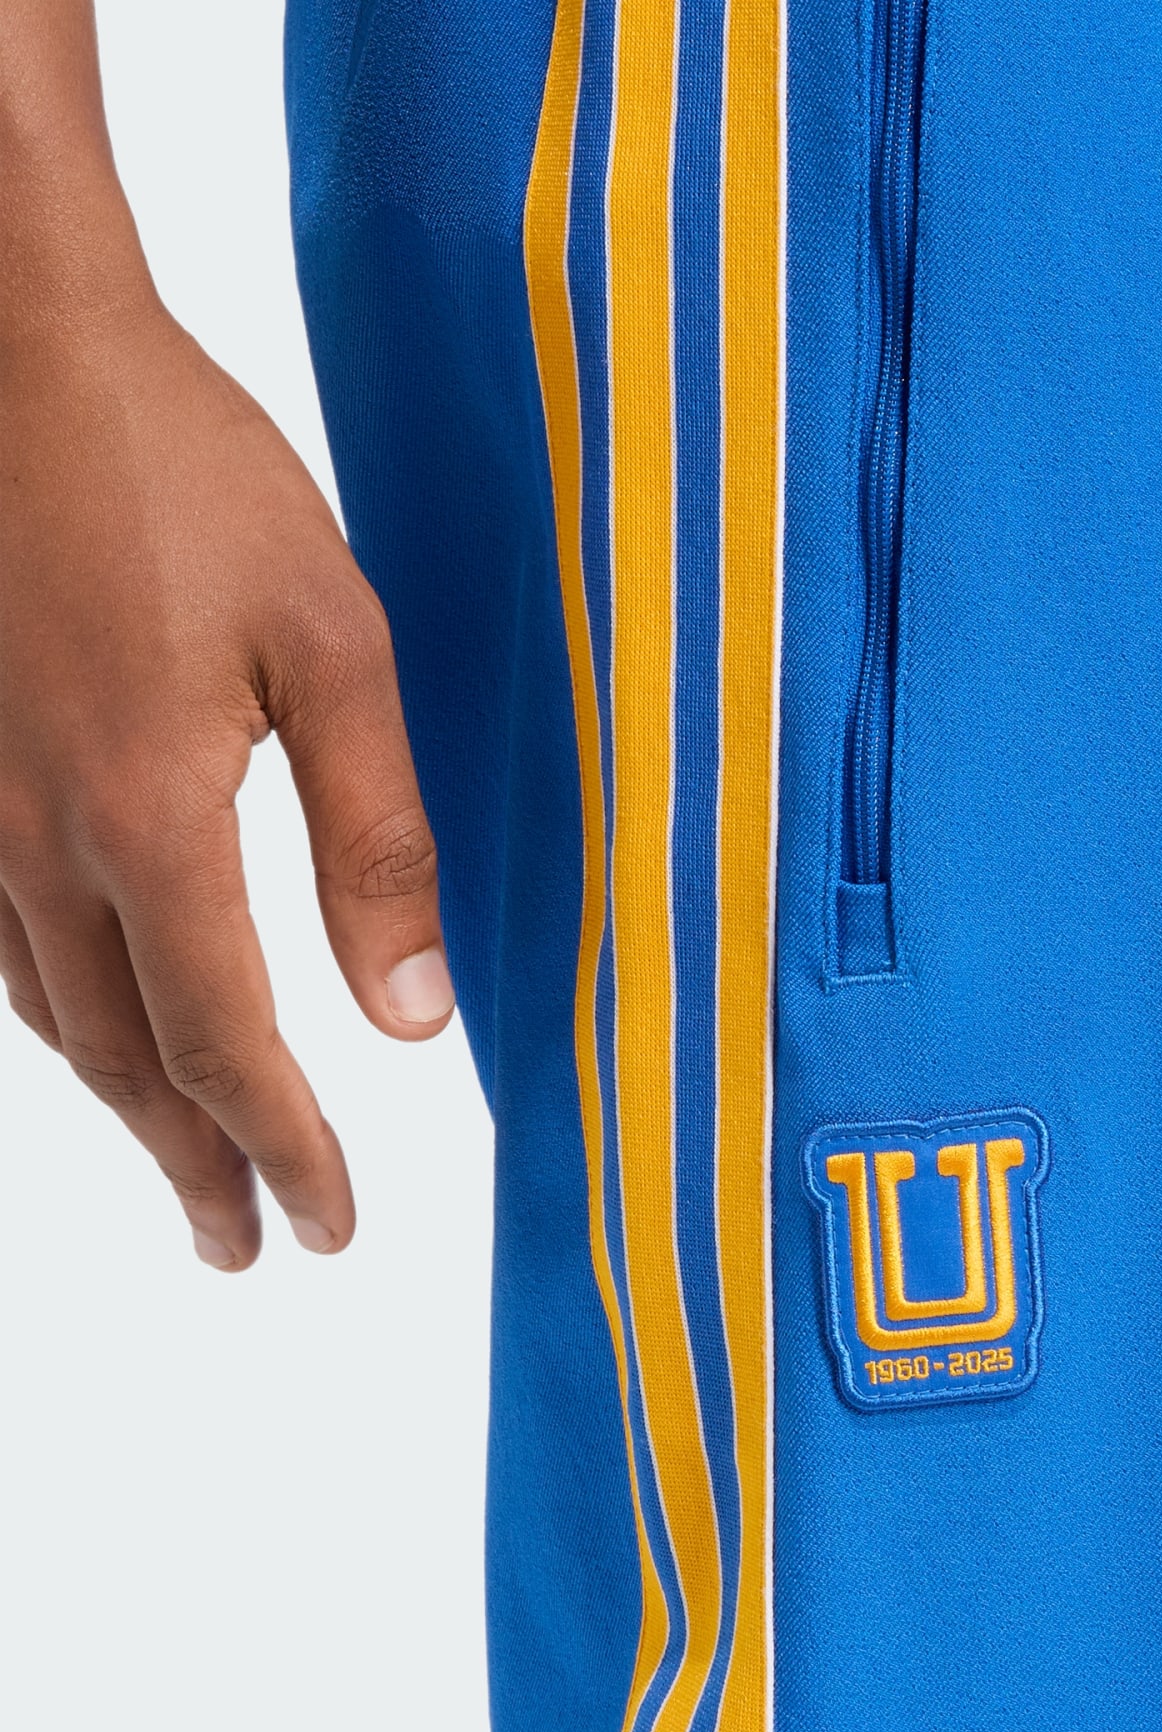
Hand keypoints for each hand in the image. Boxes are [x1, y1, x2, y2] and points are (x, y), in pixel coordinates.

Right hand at [0, 301, 452, 1270]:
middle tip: (251, 1250)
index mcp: (148, 821)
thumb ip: (376, 838)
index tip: (332, 1226)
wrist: (6, 343)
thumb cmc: (182, 473)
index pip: (228, 1047)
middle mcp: (35, 840)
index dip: (287, 1150)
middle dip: (199, 1165)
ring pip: (46, 1013)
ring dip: (122, 1108)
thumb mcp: (335, 647)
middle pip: (126, 1059)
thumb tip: (413, 1013)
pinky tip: (83, 1027)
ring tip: (183, 1169)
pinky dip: (53, 1016)